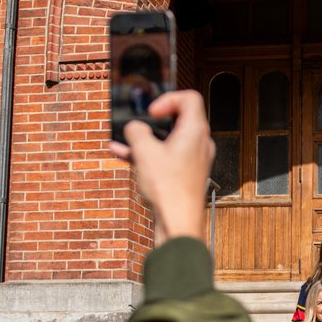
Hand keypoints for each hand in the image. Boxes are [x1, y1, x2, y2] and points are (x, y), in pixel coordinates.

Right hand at [109, 90, 213, 244]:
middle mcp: (199, 144)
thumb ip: (136, 131)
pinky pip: (166, 158)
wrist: (179, 223)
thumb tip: (134, 129)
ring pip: (168, 141)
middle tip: (138, 126)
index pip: (189, 98)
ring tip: (123, 142)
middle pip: (178, 120)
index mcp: (195, 131)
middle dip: (152, 121)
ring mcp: (193, 161)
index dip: (168, 99)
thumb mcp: (144, 152)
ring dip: (145, 140)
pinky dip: (148, 155)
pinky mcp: (185, 175)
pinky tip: (122, 156)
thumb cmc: (170, 189)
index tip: (151, 112)